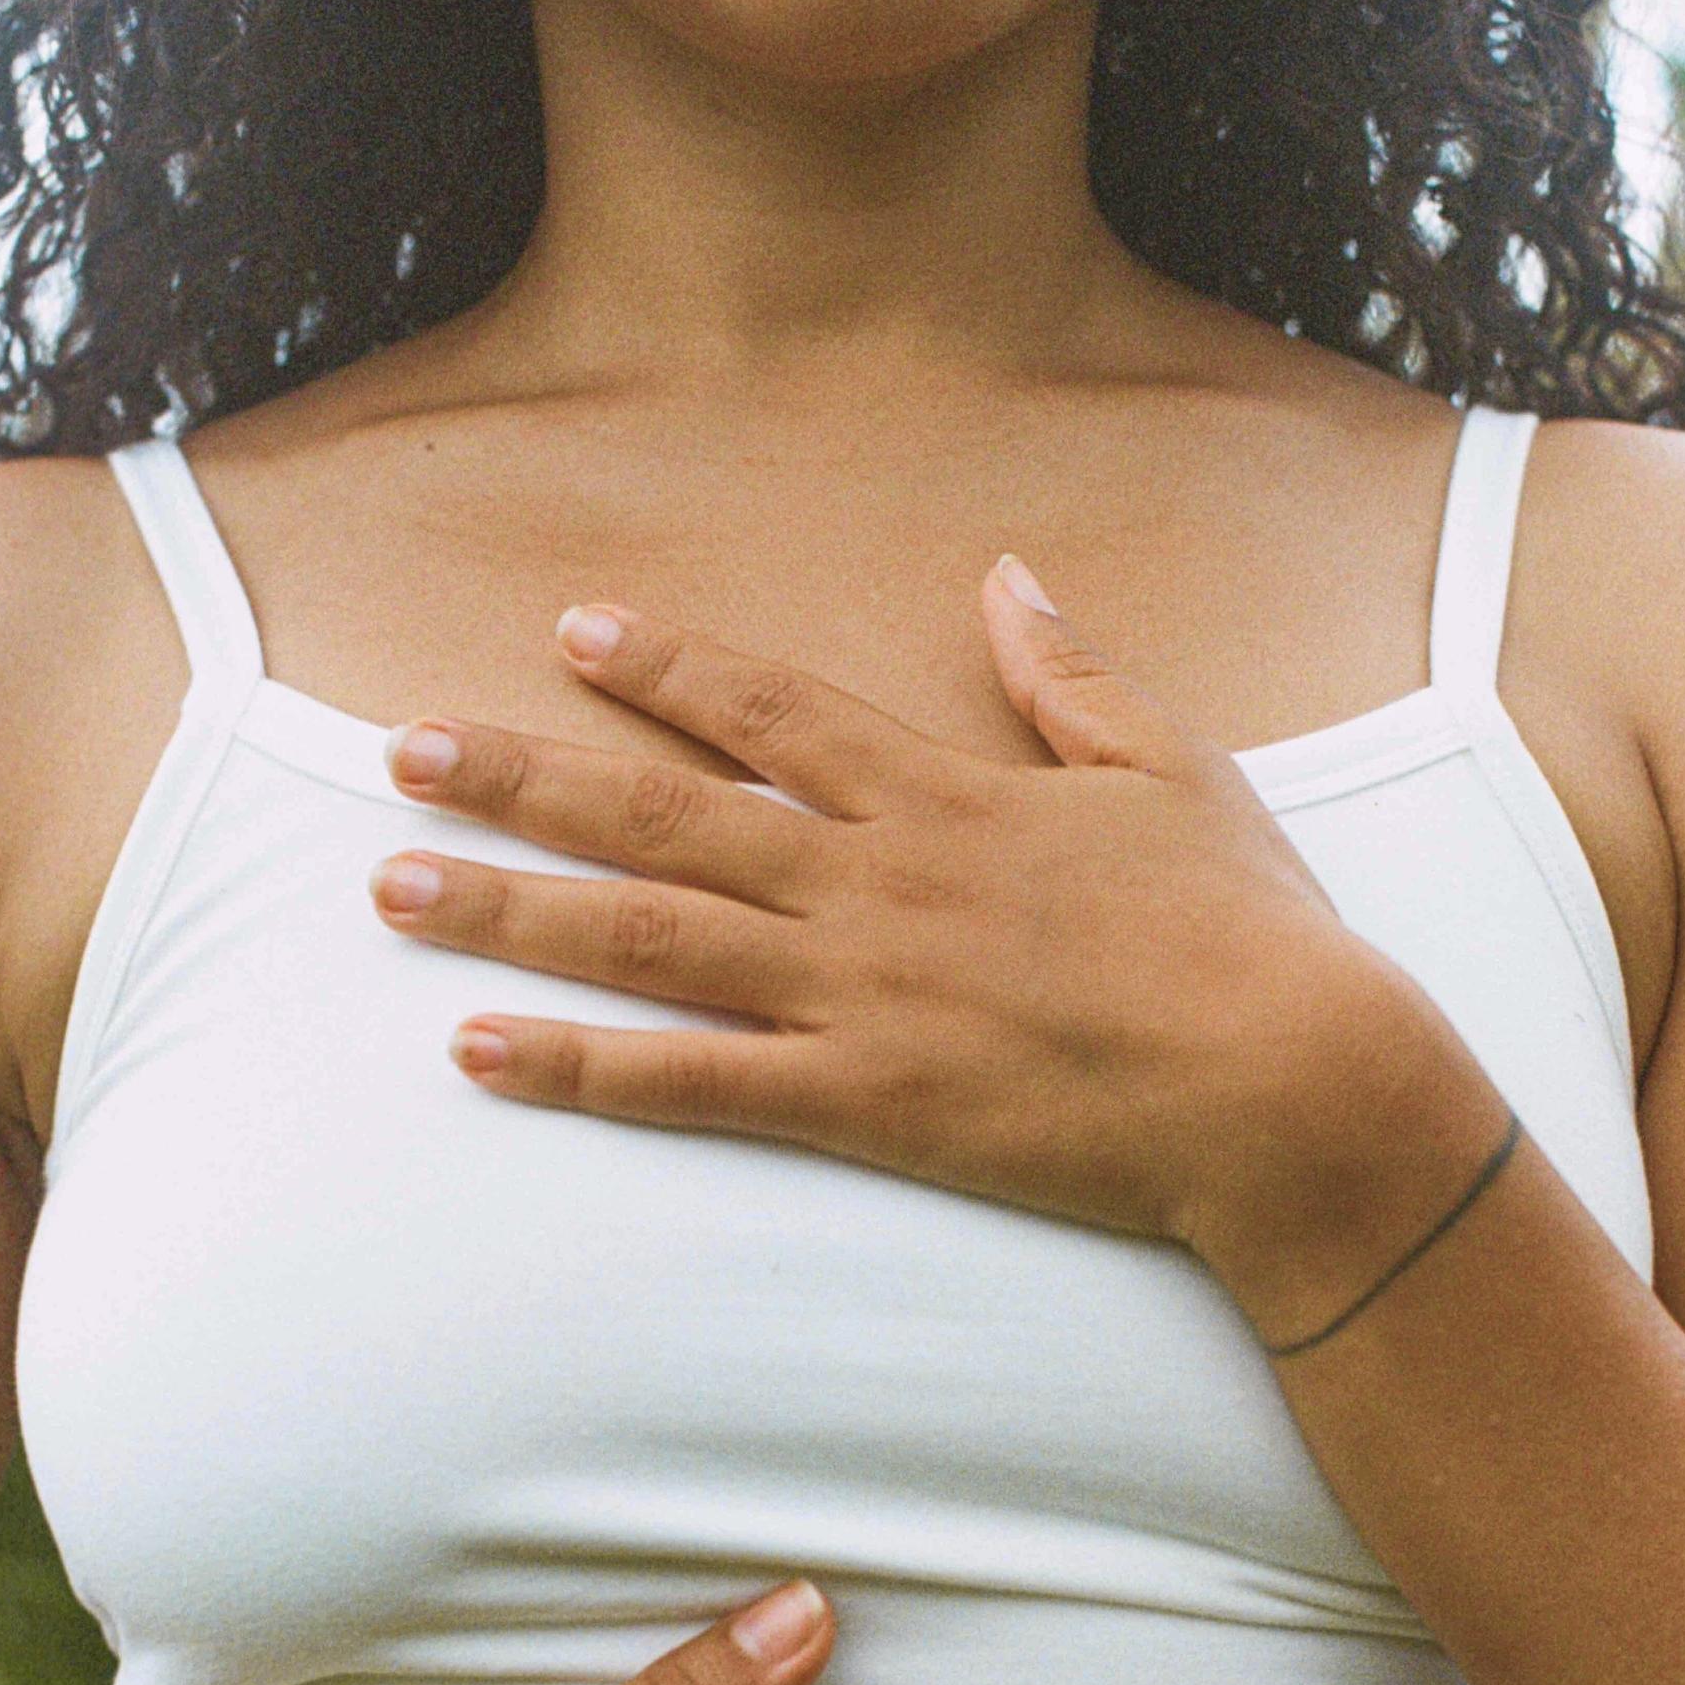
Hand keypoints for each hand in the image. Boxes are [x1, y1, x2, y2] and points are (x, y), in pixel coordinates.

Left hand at [374, 567, 1504, 1331]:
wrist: (1293, 1085)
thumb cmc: (1253, 932)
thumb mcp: (1174, 770)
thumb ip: (1073, 675)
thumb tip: (1006, 577)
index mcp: (947, 794)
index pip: (773, 710)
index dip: (666, 667)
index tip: (573, 632)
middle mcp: (875, 881)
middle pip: (662, 812)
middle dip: (524, 776)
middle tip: (401, 751)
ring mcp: (859, 994)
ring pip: (646, 936)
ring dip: (510, 905)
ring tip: (390, 883)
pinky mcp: (865, 1107)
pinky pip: (692, 1084)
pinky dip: (577, 1067)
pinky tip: (477, 1048)